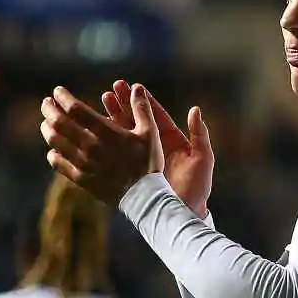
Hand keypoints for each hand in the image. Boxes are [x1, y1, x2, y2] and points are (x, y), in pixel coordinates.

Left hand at [40, 84, 162, 205]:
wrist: (144, 195)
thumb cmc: (147, 162)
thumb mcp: (150, 133)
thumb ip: (142, 109)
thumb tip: (137, 87)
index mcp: (106, 132)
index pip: (75, 109)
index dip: (63, 97)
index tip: (58, 91)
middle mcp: (90, 146)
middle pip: (59, 123)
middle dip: (49, 109)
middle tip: (46, 103)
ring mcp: (83, 163)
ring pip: (55, 141)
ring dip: (47, 128)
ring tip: (47, 123)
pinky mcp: (80, 178)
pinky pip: (58, 163)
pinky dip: (52, 153)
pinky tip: (54, 149)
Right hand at [102, 79, 213, 218]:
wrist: (184, 212)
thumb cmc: (197, 187)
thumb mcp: (202, 159)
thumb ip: (200, 135)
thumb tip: (195, 110)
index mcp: (172, 140)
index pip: (155, 115)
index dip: (143, 101)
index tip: (132, 86)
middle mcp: (156, 146)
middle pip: (138, 120)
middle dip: (124, 104)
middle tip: (111, 89)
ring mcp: (143, 158)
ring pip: (125, 133)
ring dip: (112, 117)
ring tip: (100, 101)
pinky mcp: (133, 169)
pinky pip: (118, 151)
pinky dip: (108, 139)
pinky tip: (95, 128)